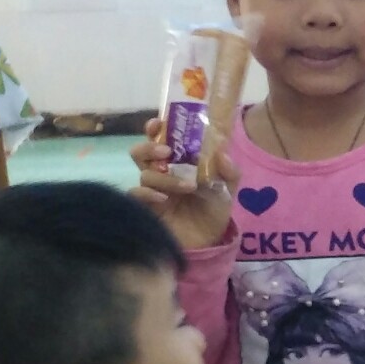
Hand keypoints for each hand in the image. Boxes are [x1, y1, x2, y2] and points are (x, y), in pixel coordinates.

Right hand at [132, 119, 237, 249]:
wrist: (209, 240)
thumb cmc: (214, 209)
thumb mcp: (228, 188)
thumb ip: (229, 171)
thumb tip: (222, 152)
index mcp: (178, 162)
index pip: (160, 140)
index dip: (155, 129)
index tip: (158, 123)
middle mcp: (161, 173)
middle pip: (140, 152)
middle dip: (149, 148)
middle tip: (166, 152)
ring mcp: (151, 190)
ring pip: (144, 174)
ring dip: (165, 177)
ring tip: (188, 186)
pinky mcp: (145, 208)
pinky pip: (136, 195)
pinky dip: (148, 193)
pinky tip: (163, 198)